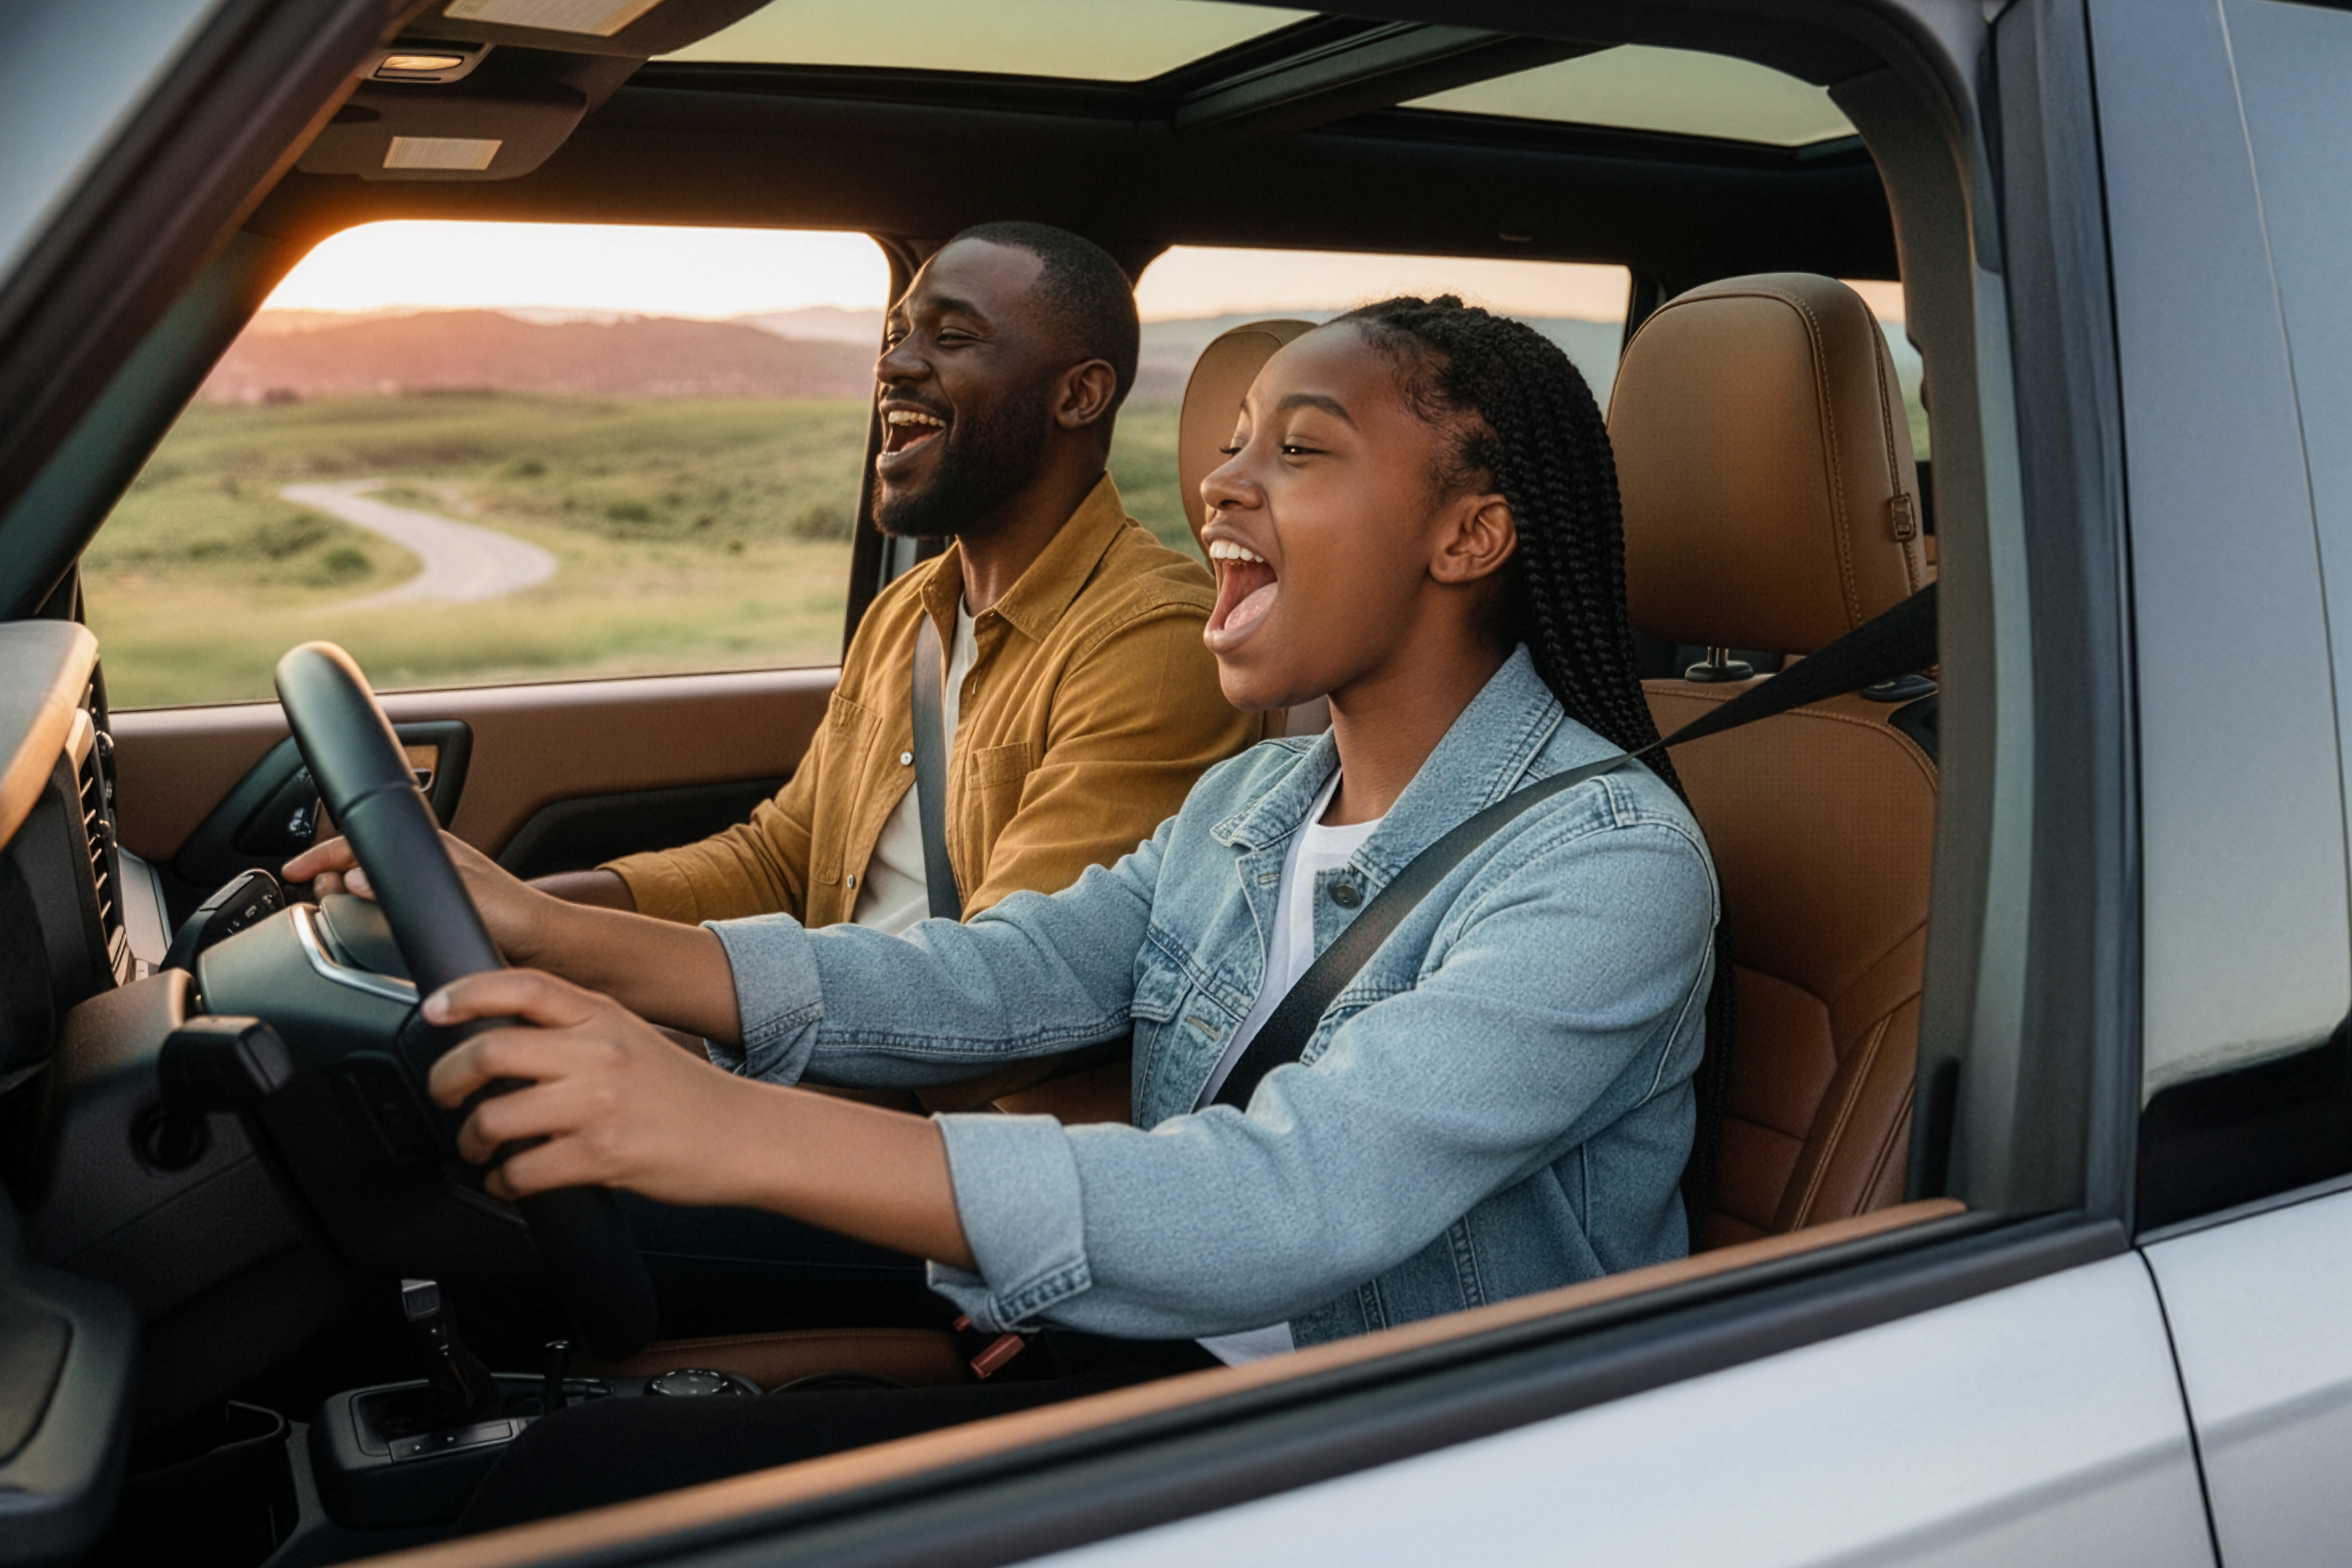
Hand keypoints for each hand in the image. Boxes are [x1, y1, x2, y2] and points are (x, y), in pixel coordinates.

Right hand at [285, 831, 558, 965]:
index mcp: (431, 847)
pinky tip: (360, 925)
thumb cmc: (514, 915)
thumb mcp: (459, 893)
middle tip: (312, 893)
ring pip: (370, 882)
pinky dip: (363, 912)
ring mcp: (428, 887)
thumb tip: (355, 878)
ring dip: (344, 893)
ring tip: (329, 907)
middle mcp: (427, 863)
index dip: (322, 854)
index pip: (363, 840)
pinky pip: (384, 905)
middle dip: (329, 871)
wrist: (545, 946)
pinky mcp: (432, 912)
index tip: (294, 871)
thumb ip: (407, 887)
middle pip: (360, 859)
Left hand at [422, 969, 756, 1206]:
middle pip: (489, 1051)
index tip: (433, 1009)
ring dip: (471, 1140)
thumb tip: (499, 1038)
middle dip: (446, 1080)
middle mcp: (597, 1052)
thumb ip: (574, 1029)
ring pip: (494, 1118)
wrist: (743, 1135)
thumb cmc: (683, 1093)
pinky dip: (502, 1182)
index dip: (466, 993)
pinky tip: (510, 1181)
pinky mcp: (601, 1156)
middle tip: (445, 1095)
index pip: (521, 987)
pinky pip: (521, 1172)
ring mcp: (598, 1105)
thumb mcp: (630, 1037)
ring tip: (478, 1148)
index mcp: (602, 1015)